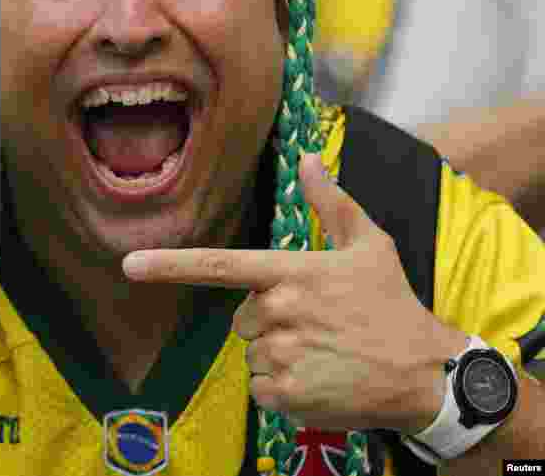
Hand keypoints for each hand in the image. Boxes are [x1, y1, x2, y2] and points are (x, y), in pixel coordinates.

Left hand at [122, 152, 467, 432]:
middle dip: (268, 320)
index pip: (218, 266)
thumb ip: (331, 202)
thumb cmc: (392, 304)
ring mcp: (280, 356)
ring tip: (323, 352)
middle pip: (241, 317)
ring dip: (277, 354)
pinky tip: (319, 378)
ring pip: (251, 352)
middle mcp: (278, 312)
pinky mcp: (284, 395)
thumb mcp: (369, 245)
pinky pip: (261, 387)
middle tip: (316, 324)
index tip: (129, 265)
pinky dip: (283, 388)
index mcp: (290, 273)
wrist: (425, 374)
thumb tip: (308, 157)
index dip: (169, 265)